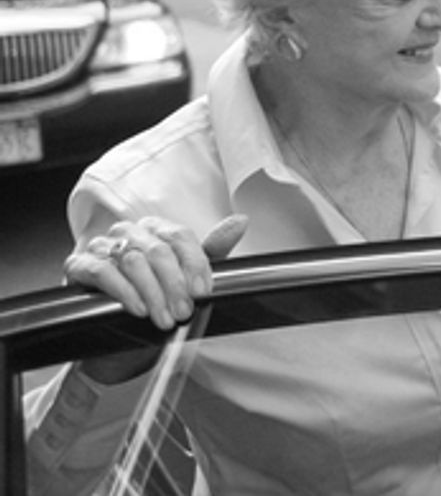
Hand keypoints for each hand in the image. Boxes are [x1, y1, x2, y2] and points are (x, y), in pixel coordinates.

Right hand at [66, 214, 246, 330]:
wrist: (120, 340)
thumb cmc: (155, 303)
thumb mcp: (187, 280)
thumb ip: (211, 252)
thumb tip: (240, 221)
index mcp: (157, 230)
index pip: (180, 236)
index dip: (194, 264)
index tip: (202, 291)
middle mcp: (130, 233)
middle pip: (158, 249)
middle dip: (175, 284)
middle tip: (184, 311)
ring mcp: (102, 247)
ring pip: (132, 260)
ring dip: (153, 293)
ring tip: (164, 318)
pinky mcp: (78, 266)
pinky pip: (102, 271)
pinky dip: (124, 291)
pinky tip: (138, 309)